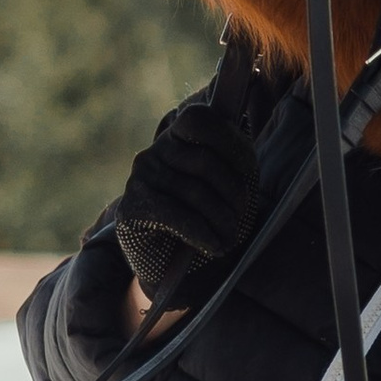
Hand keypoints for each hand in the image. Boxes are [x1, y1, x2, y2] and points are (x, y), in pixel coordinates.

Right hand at [112, 86, 259, 311]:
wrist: (165, 261)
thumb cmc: (203, 216)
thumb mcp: (224, 183)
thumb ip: (233, 156)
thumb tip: (248, 128)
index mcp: (176, 137)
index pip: (199, 120)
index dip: (230, 142)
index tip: (249, 170)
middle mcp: (154, 152)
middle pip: (205, 163)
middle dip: (233, 194)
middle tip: (240, 217)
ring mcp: (140, 179)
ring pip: (195, 193)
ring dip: (222, 220)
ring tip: (229, 238)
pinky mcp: (131, 208)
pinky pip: (177, 216)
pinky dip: (203, 234)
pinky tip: (214, 246)